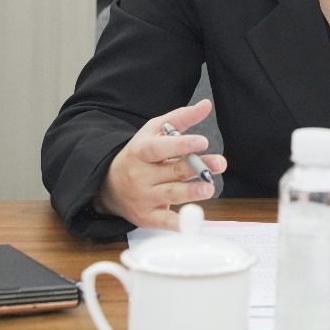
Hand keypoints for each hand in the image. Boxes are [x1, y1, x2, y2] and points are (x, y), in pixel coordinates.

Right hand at [95, 99, 226, 231]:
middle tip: (220, 163)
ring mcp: (143, 197)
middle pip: (172, 171)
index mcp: (141, 151)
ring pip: (170, 194)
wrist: (109, 185)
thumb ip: (180, 118)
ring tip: (209, 187)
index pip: (160, 148)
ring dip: (191, 192)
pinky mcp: (147, 217)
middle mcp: (141, 175)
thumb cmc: (139, 155)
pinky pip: (164, 221)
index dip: (181, 145)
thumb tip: (206, 105)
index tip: (203, 141)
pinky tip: (194, 220)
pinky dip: (179, 223)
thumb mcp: (154, 131)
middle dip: (198, 167)